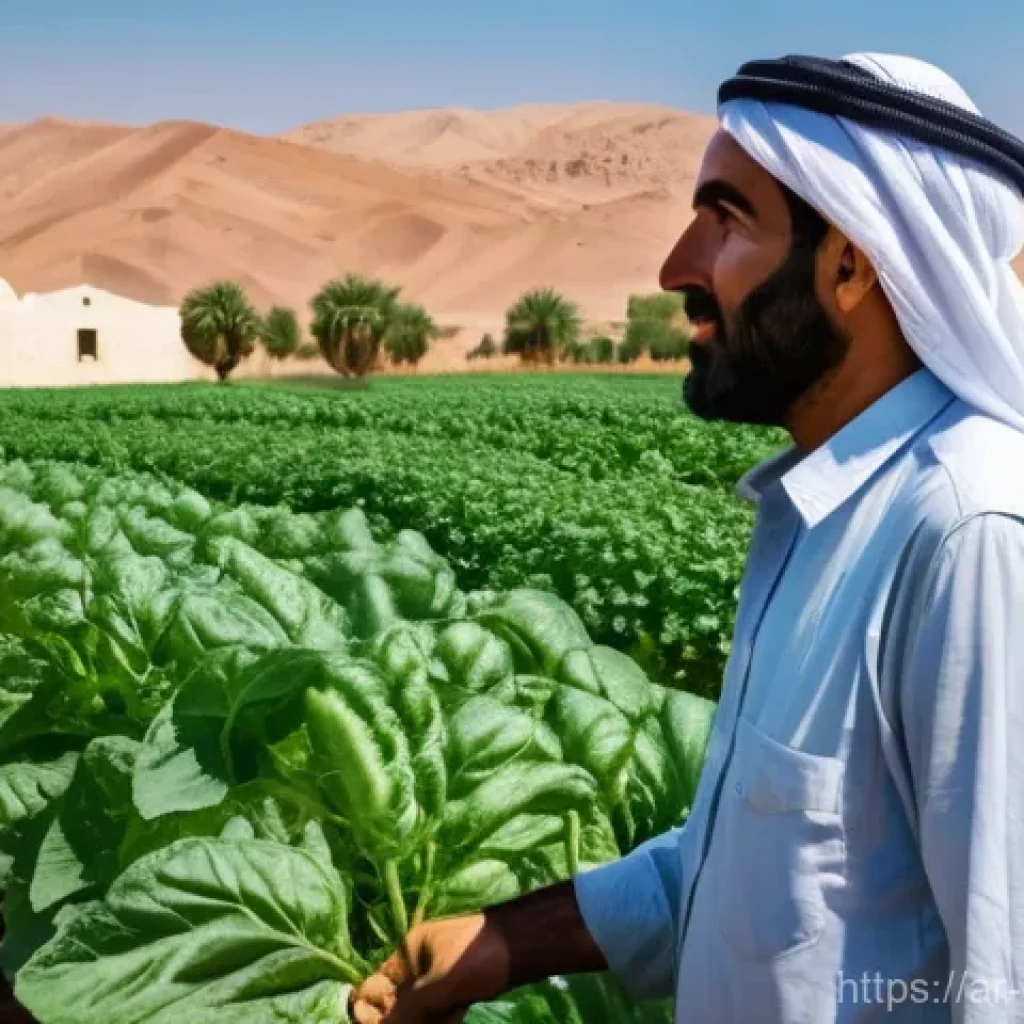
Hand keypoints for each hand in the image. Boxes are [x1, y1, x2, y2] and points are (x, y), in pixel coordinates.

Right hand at [348, 912, 510, 1023]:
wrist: (523, 945)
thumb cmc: (477, 955)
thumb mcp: (440, 984)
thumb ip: (408, 1009)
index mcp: (407, 953)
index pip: (373, 987)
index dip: (371, 1013)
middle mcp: (419, 964)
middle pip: (397, 1006)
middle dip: (407, 1020)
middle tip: (438, 1015)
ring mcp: (439, 977)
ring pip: (420, 1013)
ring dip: (430, 1021)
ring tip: (451, 1012)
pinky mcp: (458, 989)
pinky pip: (440, 1013)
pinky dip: (446, 1020)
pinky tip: (457, 1015)